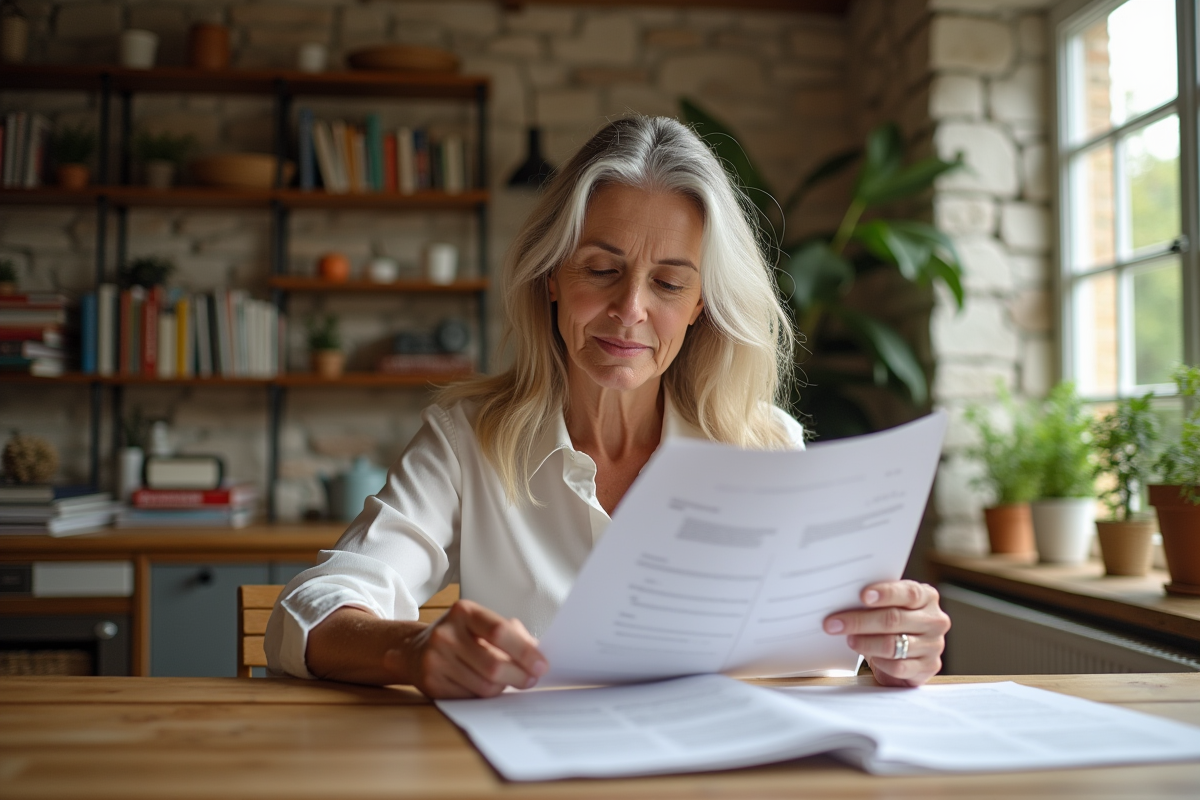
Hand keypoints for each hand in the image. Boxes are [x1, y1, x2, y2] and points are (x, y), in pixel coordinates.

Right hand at [390, 599, 548, 698]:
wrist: (415, 650)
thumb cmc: (460, 636)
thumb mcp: (482, 624)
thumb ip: (512, 634)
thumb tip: (538, 653)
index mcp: (464, 612)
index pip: (499, 631)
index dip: (524, 651)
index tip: (541, 665)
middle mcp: (446, 634)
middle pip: (494, 665)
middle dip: (519, 676)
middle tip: (531, 680)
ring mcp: (436, 659)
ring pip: (484, 685)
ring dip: (503, 687)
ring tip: (507, 681)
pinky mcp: (431, 683)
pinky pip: (471, 697)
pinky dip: (485, 695)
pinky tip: (485, 685)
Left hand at [823, 581, 950, 686]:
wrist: (909, 652)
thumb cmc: (895, 622)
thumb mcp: (889, 605)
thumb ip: (875, 600)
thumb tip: (843, 599)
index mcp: (927, 597)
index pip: (909, 593)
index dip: (885, 593)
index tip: (862, 596)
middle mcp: (934, 620)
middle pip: (894, 619)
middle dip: (860, 621)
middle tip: (834, 623)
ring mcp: (933, 645)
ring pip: (893, 644)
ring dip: (865, 643)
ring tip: (849, 640)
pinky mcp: (928, 667)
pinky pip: (898, 666)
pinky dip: (880, 662)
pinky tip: (869, 658)